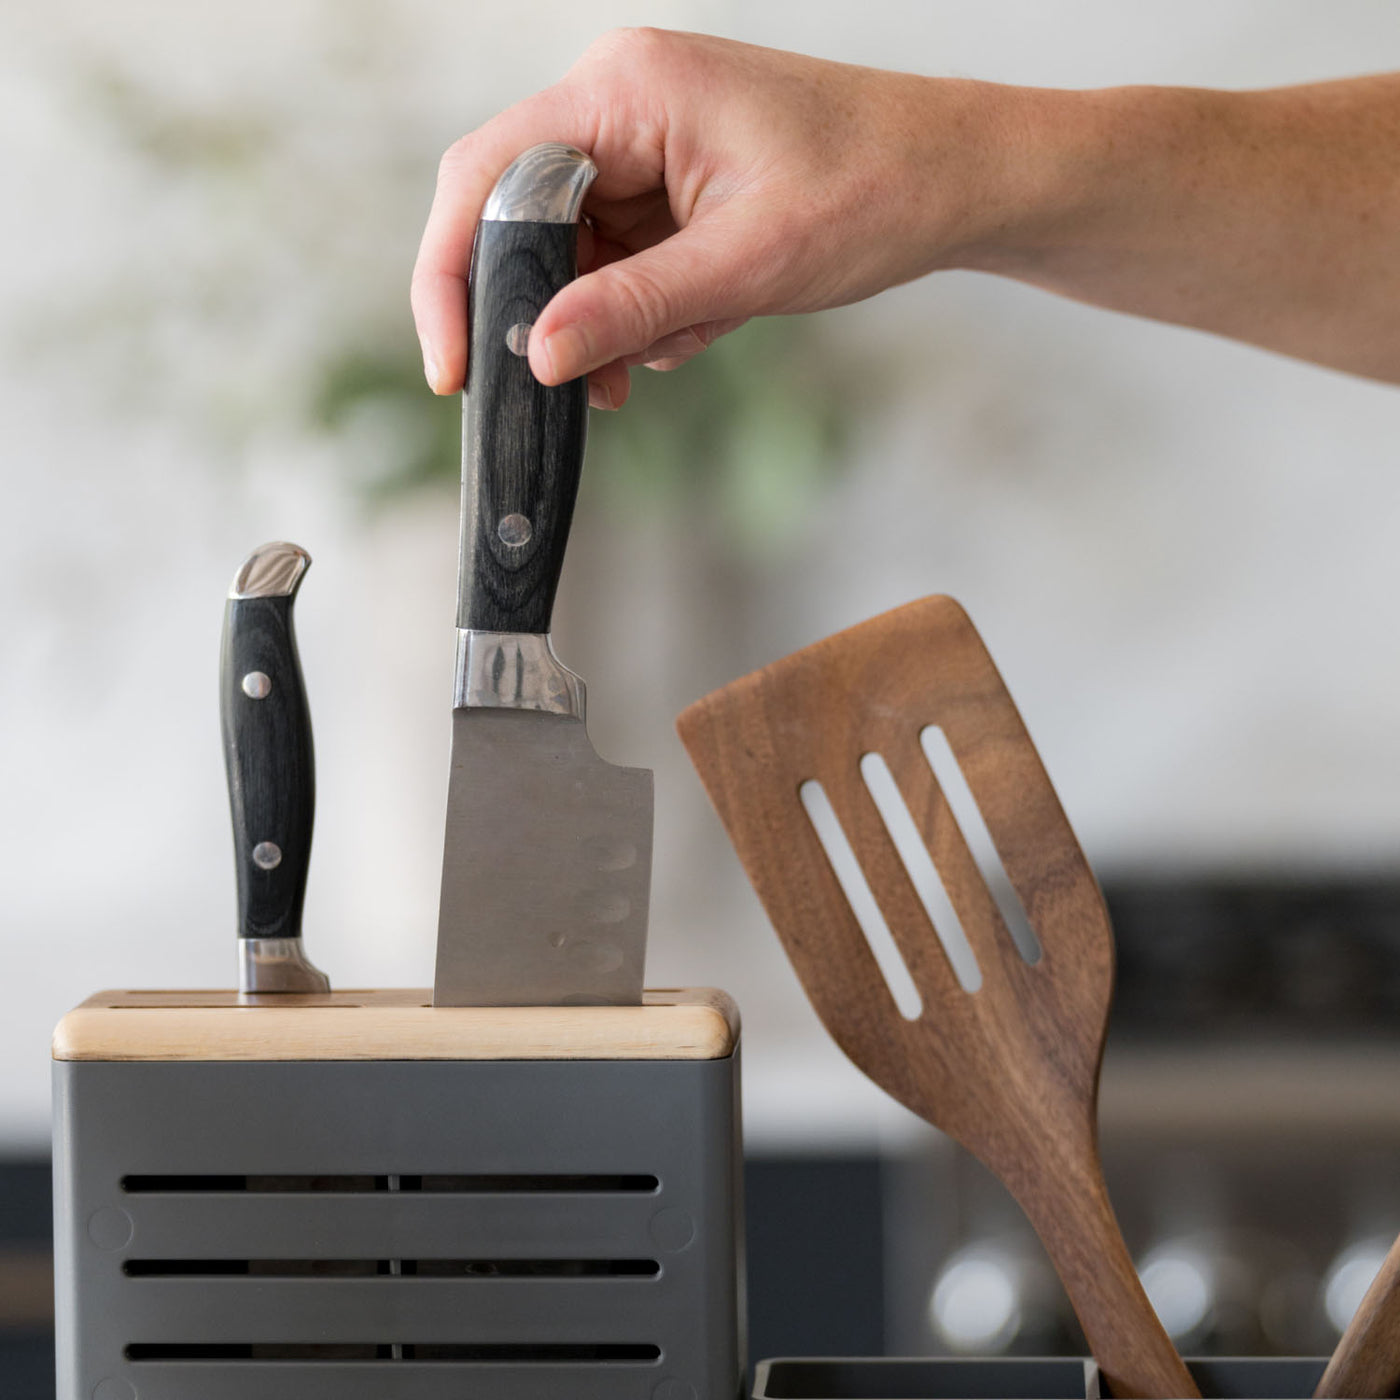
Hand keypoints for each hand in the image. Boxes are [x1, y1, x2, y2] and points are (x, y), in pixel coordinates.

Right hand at [411, 28, 1010, 407]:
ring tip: (663, 356)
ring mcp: (645, 142)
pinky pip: (620, 258)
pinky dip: (644, 310)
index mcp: (625, 90)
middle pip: (520, 219)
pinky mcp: (672, 182)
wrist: (956, 180)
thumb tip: (537, 356)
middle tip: (580, 384)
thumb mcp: (745, 263)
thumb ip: (632, 307)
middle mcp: (620, 104)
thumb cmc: (873, 189)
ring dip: (606, 322)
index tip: (456, 365)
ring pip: (572, 252)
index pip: (486, 176)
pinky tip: (693, 330)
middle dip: (548, 312)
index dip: (452, 274)